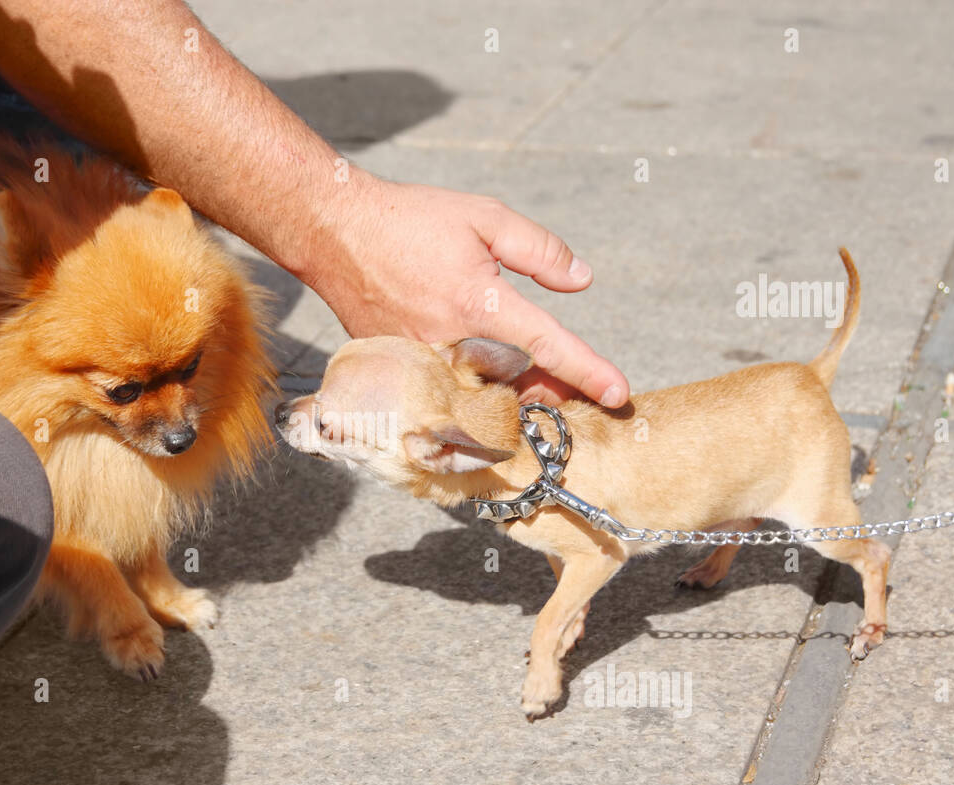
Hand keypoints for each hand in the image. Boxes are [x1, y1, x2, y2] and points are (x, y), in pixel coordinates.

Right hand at [300, 175, 628, 407]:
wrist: (333, 233)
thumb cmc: (410, 219)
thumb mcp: (484, 216)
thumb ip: (539, 250)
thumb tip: (581, 281)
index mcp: (481, 303)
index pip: (549, 346)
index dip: (589, 372)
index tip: (620, 394)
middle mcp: (452, 342)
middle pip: (517, 388)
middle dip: (549, 394)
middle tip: (573, 393)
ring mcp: (422, 363)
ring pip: (480, 399)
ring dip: (511, 398)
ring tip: (531, 390)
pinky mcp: (399, 372)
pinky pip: (446, 395)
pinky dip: (470, 394)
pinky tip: (479, 381)